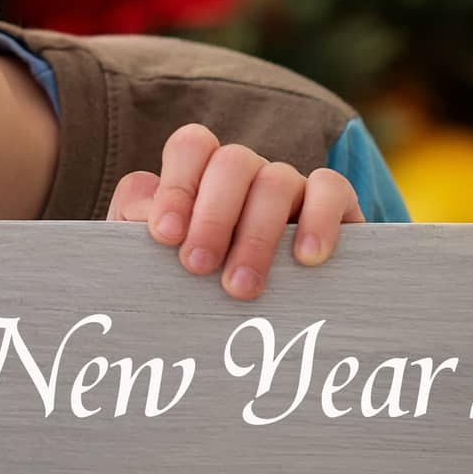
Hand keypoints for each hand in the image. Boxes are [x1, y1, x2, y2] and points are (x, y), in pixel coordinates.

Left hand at [106, 122, 362, 299]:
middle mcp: (246, 173)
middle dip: (212, 216)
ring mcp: (291, 185)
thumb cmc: (191, 285)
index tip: (165, 236)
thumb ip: (137, 227)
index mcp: (201, 174)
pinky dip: (319, 219)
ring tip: (242, 286)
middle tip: (197, 266)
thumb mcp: (155, 260)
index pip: (192, 147)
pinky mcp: (335, 206)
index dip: (178, 186)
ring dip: (257, 235)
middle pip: (233, 162)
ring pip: (278, 180)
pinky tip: (305, 259)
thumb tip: (142, 212)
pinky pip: (332, 188)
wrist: (255, 327)